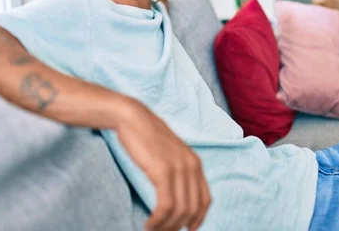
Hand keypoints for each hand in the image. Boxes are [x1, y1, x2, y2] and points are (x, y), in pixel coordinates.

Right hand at [115, 99, 210, 230]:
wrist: (133, 118)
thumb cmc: (147, 137)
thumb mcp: (170, 154)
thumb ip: (178, 171)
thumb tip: (177, 194)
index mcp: (195, 162)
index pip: (205, 200)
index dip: (198, 219)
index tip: (188, 229)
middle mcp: (191, 166)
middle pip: (192, 209)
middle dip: (178, 226)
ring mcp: (178, 168)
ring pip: (179, 211)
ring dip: (166, 226)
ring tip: (153, 230)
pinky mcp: (163, 171)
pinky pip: (166, 206)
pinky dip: (158, 220)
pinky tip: (149, 223)